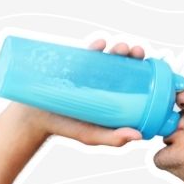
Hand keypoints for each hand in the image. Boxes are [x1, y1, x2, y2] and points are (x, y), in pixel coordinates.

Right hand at [8, 38, 148, 146]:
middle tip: (135, 52)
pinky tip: (100, 44)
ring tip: (120, 48)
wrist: (34, 118)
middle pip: (125, 59)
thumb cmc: (67, 128)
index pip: (135, 76)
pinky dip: (95, 44)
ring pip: (109, 51)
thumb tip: (138, 136)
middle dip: (133, 52)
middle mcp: (104, 77)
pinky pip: (87, 50)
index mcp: (114, 93)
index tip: (150, 64)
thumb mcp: (91, 135)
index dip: (145, 68)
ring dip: (118, 45)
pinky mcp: (74, 61)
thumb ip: (113, 138)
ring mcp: (89, 68)